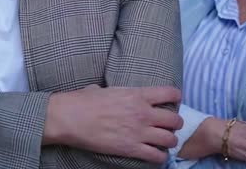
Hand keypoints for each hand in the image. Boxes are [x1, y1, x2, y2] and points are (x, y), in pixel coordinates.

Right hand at [44, 84, 182, 163]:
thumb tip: (105, 91)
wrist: (70, 117)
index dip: (175, 97)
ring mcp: (138, 132)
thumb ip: (114, 92)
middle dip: (175, 123)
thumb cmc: (82, 101)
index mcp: (136, 95)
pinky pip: (157, 156)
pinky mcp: (131, 149)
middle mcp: (142, 113)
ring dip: (169, 141)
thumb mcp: (104, 89)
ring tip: (163, 141)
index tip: (173, 101)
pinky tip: (154, 154)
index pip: (170, 93)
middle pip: (175, 120)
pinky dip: (159, 157)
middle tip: (169, 125)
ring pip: (171, 139)